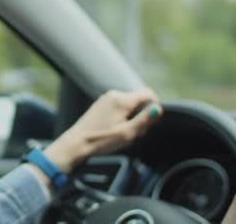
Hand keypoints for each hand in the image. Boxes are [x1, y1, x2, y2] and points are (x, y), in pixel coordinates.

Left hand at [44, 89, 161, 172]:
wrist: (76, 143)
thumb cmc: (100, 140)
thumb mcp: (127, 133)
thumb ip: (145, 120)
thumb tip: (159, 108)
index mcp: (122, 100)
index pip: (148, 93)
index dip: (154, 107)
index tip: (151, 122)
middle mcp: (113, 95)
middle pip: (139, 100)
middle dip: (142, 115)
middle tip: (135, 132)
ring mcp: (105, 99)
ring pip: (129, 104)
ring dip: (132, 117)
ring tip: (123, 133)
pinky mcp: (100, 105)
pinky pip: (119, 107)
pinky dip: (122, 117)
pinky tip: (114, 130)